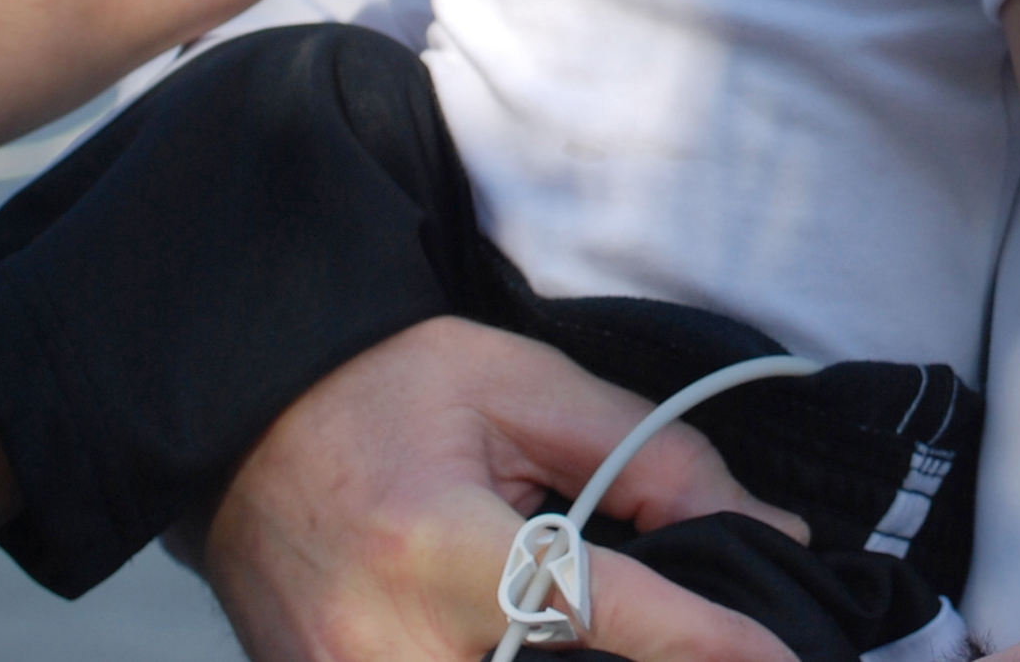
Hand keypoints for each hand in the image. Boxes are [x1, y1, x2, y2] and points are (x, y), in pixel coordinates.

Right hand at [190, 317, 802, 661]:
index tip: (779, 657)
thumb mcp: (526, 386)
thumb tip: (770, 534)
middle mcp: (382, 643)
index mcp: (435, 543)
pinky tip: (539, 637)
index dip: (701, 642)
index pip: (594, 605)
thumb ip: (654, 458)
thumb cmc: (384, 392)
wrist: (240, 426)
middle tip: (700, 633)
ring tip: (617, 623)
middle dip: (642, 659)